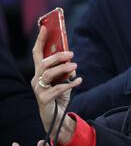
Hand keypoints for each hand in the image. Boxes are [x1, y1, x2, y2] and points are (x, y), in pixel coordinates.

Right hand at [31, 26, 81, 144]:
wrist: (57, 119)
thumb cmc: (59, 97)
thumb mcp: (64, 81)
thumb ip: (66, 71)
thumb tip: (71, 60)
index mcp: (40, 72)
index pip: (37, 53)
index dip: (41, 40)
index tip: (46, 27)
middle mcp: (36, 79)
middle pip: (44, 63)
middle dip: (57, 57)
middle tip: (71, 54)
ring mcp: (38, 90)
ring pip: (48, 74)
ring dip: (63, 69)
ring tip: (75, 66)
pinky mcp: (43, 100)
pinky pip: (57, 89)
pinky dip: (70, 84)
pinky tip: (79, 80)